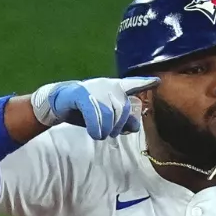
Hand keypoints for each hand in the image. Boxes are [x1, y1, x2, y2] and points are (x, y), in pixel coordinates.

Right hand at [30, 76, 159, 139]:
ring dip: (105, 130)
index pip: (132, 85)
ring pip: (110, 115)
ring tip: (99, 134)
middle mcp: (107, 85)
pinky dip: (96, 129)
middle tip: (109, 134)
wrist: (57, 104)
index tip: (158, 81)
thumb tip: (134, 127)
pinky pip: (95, 115)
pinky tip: (94, 133)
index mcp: (115, 88)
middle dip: (118, 127)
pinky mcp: (80, 94)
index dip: (145, 83)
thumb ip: (123, 121)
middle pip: (123, 111)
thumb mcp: (106, 118)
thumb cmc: (85, 111)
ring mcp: (94, 88)